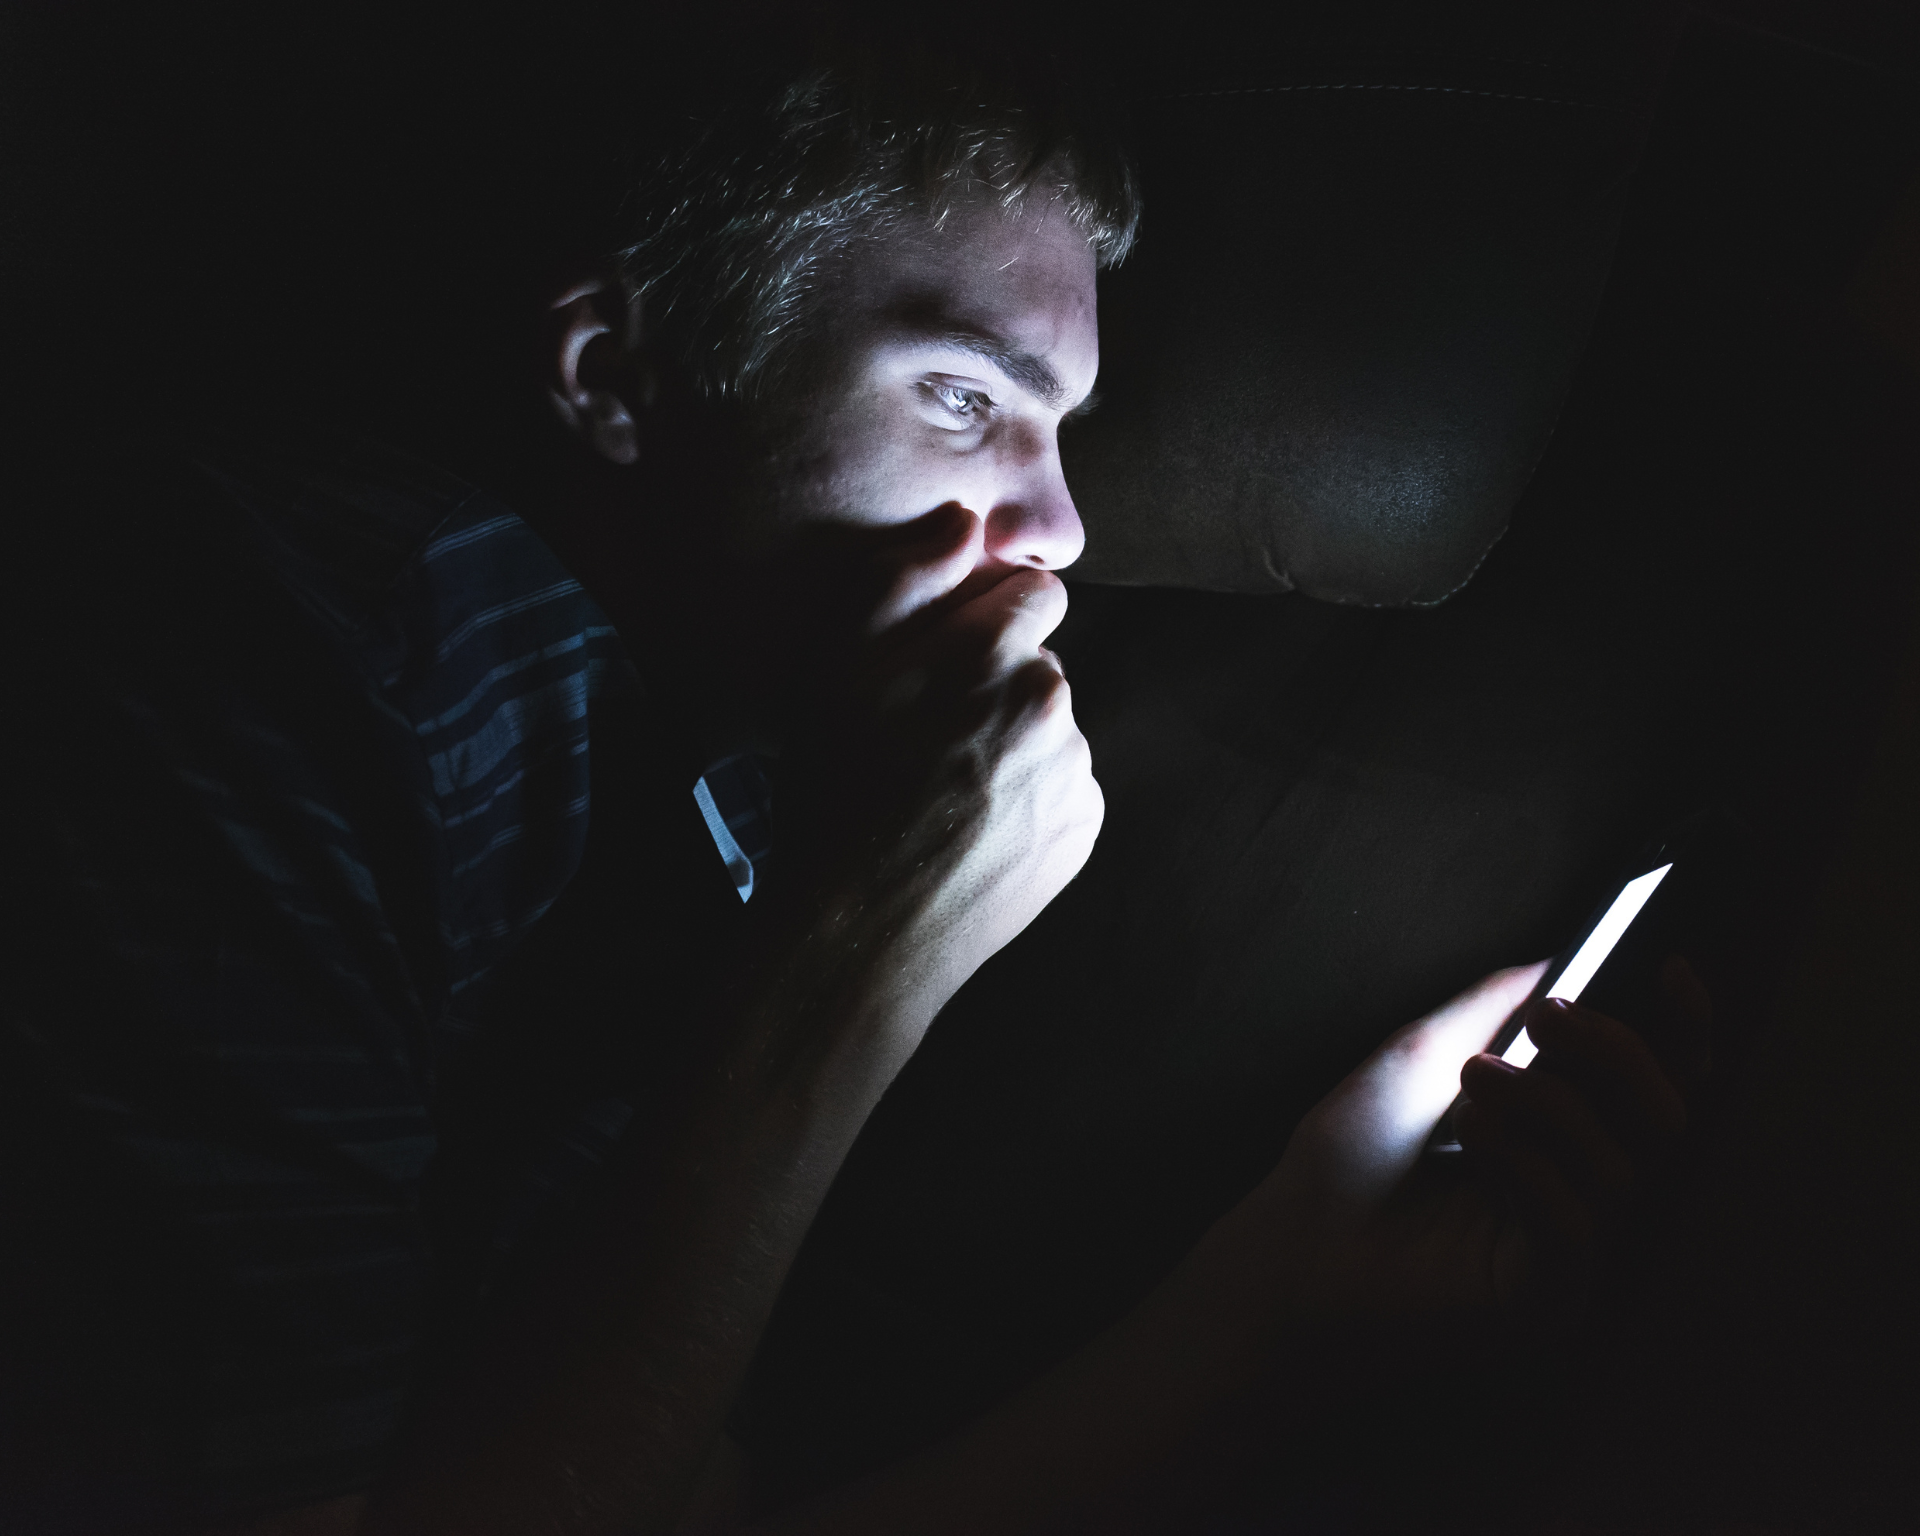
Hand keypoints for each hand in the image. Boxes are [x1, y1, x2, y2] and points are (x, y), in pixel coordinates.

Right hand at [752, 503, 1102, 1058]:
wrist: (860, 929)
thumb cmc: (834, 789)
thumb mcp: (837, 669)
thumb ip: (904, 578)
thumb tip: (968, 522)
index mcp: (992, 652)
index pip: (1035, 593)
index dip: (987, 619)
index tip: (946, 659)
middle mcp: (1050, 703)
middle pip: (1039, 663)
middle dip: (997, 682)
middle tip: (928, 735)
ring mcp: (1073, 771)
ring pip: (1051, 727)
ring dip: (1012, 741)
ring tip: (943, 789)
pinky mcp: (1082, 828)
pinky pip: (1063, 786)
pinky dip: (1029, 797)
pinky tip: (971, 825)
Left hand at [1211, 957, 1711, 1373]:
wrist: (1287, 1242)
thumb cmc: (1348, 1157)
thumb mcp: (1422, 1054)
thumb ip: (1492, 1005)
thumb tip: (1554, 958)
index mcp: (1563, 1138)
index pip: (1659, 1086)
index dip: (1684, 1031)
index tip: (1673, 967)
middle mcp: (1581, 1194)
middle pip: (1666, 1122)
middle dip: (1618, 1053)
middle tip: (1549, 1018)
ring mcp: (1569, 1253)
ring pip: (1623, 1168)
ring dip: (1550, 1104)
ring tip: (1474, 1078)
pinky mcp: (1545, 1301)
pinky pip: (1579, 1226)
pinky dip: (1532, 1167)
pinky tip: (1474, 1144)